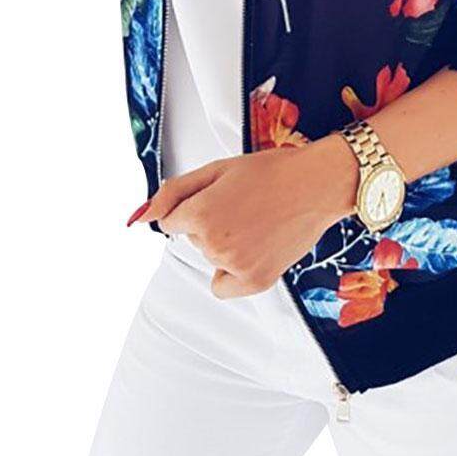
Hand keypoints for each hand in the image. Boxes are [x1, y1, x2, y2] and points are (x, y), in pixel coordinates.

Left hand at [130, 135, 359, 298]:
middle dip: (209, 222)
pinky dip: (231, 273)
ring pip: (209, 257)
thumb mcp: (217, 169)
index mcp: (201, 212)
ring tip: (257, 220)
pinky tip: (253, 249)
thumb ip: (173, 192)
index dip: (195, 205)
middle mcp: (213, 243)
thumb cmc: (272, 171)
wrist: (316, 184)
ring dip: (224, 243)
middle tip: (244, 203)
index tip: (220, 196)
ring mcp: (235, 264)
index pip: (172, 221)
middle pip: (192, 239)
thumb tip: (140, 217)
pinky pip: (222, 286)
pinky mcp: (255, 282)